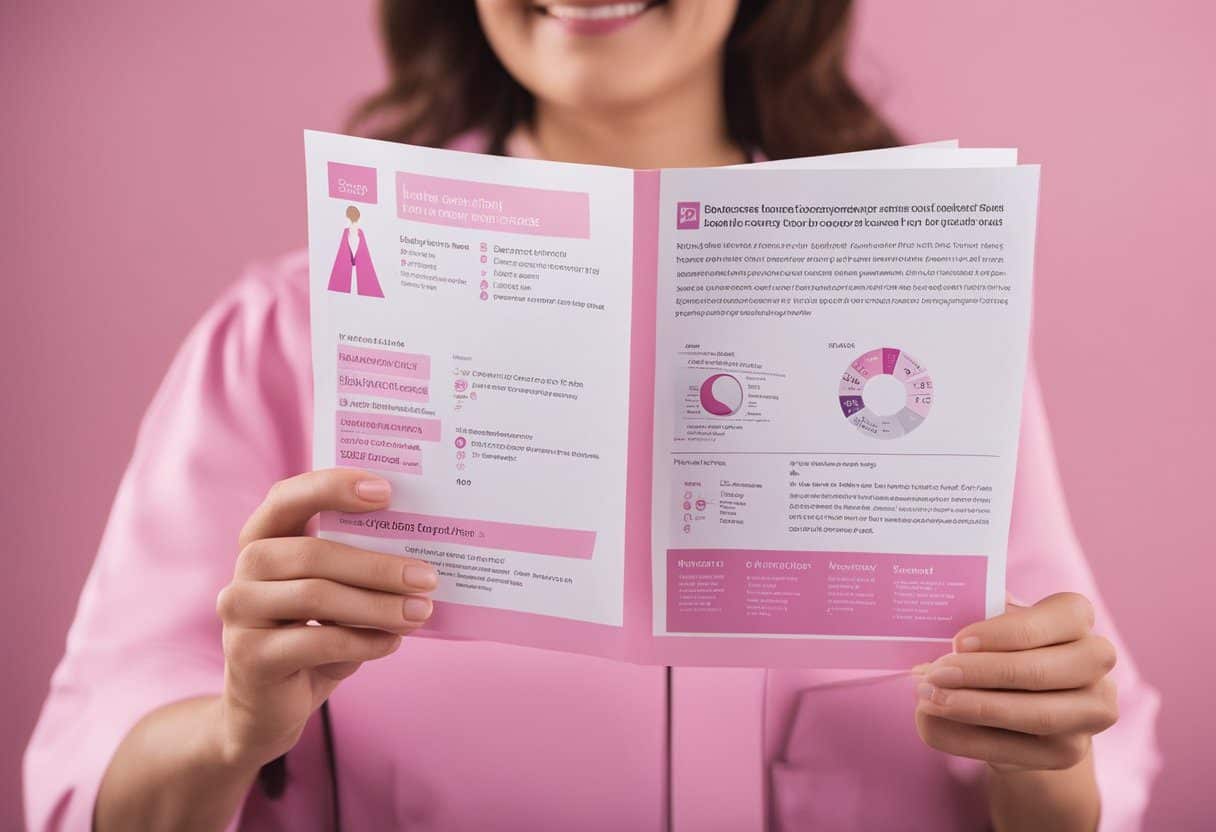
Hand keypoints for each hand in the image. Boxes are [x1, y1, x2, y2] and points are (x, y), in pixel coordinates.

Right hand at [214, 468, 436, 768]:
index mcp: (263, 537)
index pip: (288, 496)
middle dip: (377, 565)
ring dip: (378, 605)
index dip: (333, 486)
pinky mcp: (250, 656)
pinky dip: (364, 642)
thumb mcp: (334, 593)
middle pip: (312, 553)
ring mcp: (240, 612)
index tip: (385, 490)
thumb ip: (357, 566)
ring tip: (420, 611)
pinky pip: (317, 642)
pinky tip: (393, 642)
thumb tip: (420, 555)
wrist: (269, 706)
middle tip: (427, 576)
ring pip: (317, 597)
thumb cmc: (312, 634)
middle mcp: (245, 568)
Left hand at [913, 592, 1118, 771]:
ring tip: (929, 699)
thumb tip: (930, 652)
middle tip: (932, 675)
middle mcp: (1096, 661)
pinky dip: (966, 737)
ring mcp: (1092, 710)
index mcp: (1075, 616)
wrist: (1022, 699)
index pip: (1056, 617)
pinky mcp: (1071, 751)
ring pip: (1036, 715)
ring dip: (973, 708)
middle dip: (981, 675)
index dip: (1005, 632)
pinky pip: (1015, 749)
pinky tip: (934, 722)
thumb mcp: (990, 627)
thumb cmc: (1000, 646)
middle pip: (1042, 671)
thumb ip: (970, 628)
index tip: (957, 641)